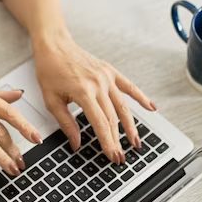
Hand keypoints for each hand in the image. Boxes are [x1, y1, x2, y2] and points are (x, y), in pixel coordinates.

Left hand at [33, 35, 156, 163]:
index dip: (107, 142)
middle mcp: (99, 84)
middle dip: (118, 140)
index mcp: (83, 92)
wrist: (54, 44)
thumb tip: (76, 143)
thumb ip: (66, 123)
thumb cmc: (49, 70)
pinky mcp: (110, 71)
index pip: (100, 123)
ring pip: (123, 106)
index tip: (112, 156)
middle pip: (113, 118)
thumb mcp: (51, 100)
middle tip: (121, 157)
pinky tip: (151, 108)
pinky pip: (129, 86)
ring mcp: (106, 77)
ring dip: (131, 126)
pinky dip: (141, 97)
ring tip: (135, 142)